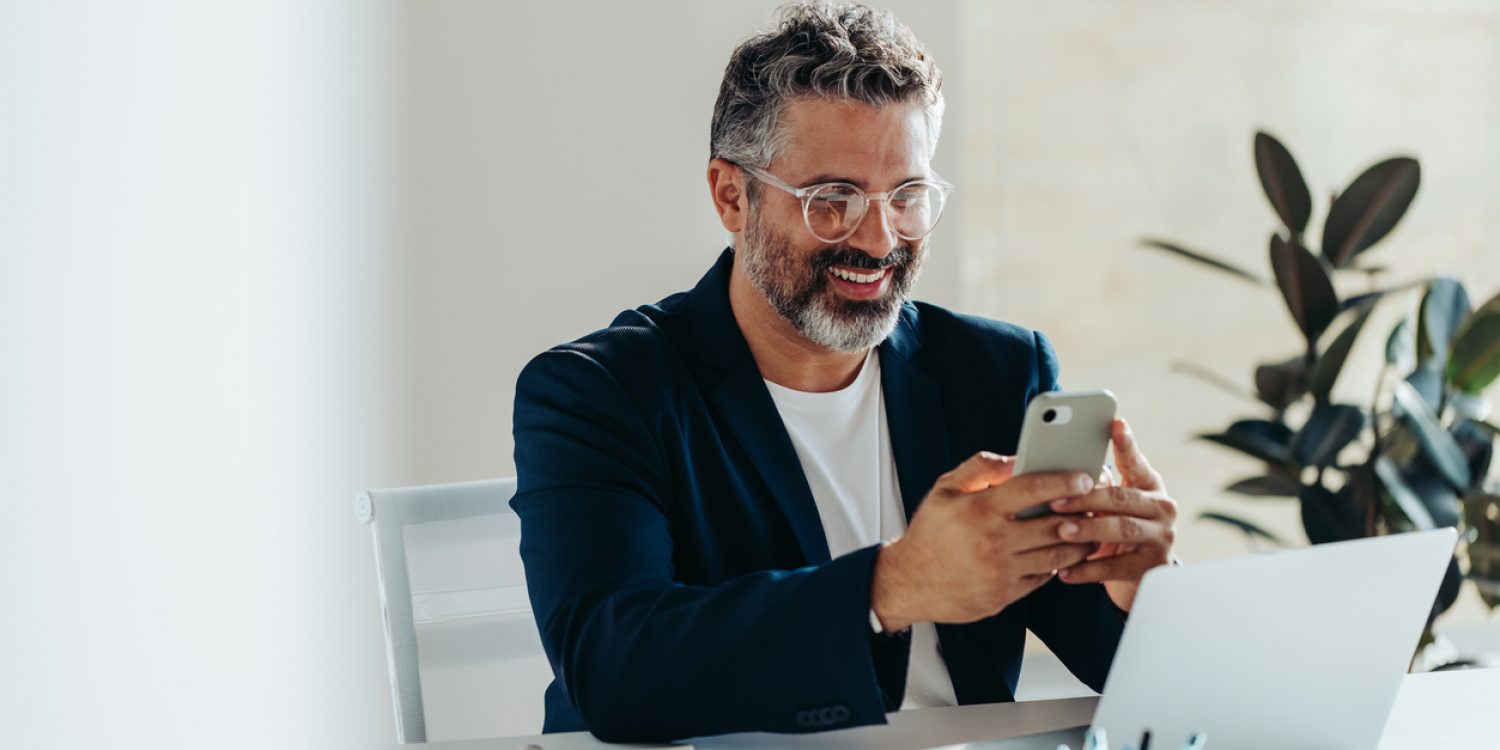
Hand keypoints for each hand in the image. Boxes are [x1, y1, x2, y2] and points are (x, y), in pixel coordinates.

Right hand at [871, 452, 1098, 630]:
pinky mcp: (1005, 595)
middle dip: (1081, 512)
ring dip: (1078, 541)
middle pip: (1054, 525)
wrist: (909, 582)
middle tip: (1095, 503)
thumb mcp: (944, 490)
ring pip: (1056, 555)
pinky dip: (1057, 564)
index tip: (1083, 476)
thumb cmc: (929, 533)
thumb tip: (1014, 459)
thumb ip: (979, 468)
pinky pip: (1043, 577)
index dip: (1063, 480)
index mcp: (980, 510)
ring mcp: (1001, 572)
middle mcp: (993, 542)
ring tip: (1088, 529)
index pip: (1032, 489)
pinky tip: (1061, 552)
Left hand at [1047, 418, 1176, 609]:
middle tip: (1054, 501)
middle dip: (1086, 499)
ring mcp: (1162, 537)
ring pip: (1122, 530)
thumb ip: (1093, 488)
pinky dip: (1088, 569)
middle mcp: (1161, 507)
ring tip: (1060, 531)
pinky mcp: (1153, 567)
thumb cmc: (1113, 529)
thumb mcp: (1108, 506)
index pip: (1135, 461)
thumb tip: (1058, 474)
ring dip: (1088, 530)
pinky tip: (1065, 572)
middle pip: (1122, 498)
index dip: (1126, 443)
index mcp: (1148, 484)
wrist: (1138, 576)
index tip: (1115, 422)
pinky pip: (1117, 567)